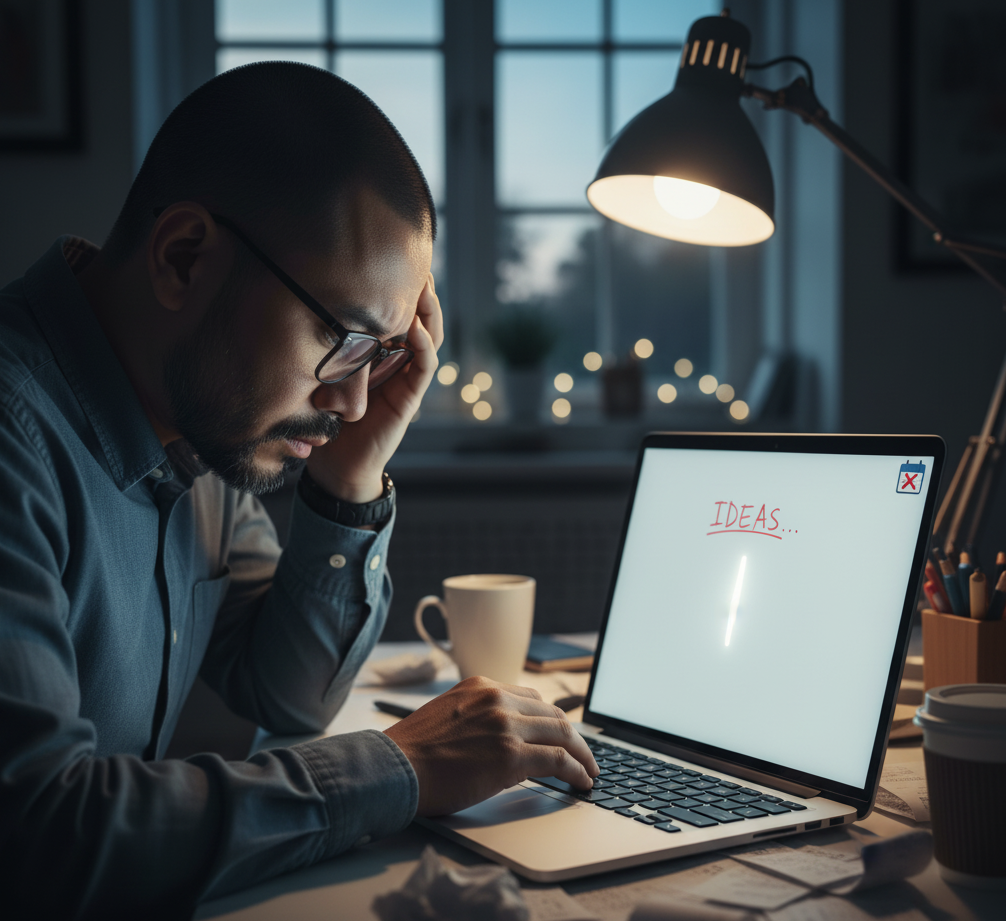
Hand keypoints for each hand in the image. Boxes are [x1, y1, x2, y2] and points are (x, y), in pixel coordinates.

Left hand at [306, 273, 442, 502]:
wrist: (335, 463)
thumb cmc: (324, 416)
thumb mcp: (320, 369)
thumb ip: (321, 343)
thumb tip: (298, 301)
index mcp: (379, 351)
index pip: (396, 311)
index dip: (399, 286)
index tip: (391, 255)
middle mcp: (397, 361)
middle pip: (419, 317)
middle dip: (420, 289)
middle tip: (417, 262)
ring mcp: (407, 378)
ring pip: (429, 337)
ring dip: (428, 311)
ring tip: (423, 286)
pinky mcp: (409, 398)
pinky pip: (424, 367)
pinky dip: (423, 345)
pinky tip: (413, 326)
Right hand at [384, 676, 599, 816]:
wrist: (393, 768)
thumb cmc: (412, 752)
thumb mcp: (448, 715)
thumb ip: (478, 717)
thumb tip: (506, 740)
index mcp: (481, 686)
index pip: (531, 697)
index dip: (551, 718)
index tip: (561, 733)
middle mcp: (496, 698)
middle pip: (552, 712)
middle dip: (572, 735)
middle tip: (584, 754)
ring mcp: (505, 725)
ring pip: (562, 733)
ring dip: (582, 754)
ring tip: (589, 770)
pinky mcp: (510, 755)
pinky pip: (558, 760)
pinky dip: (576, 771)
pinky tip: (582, 782)